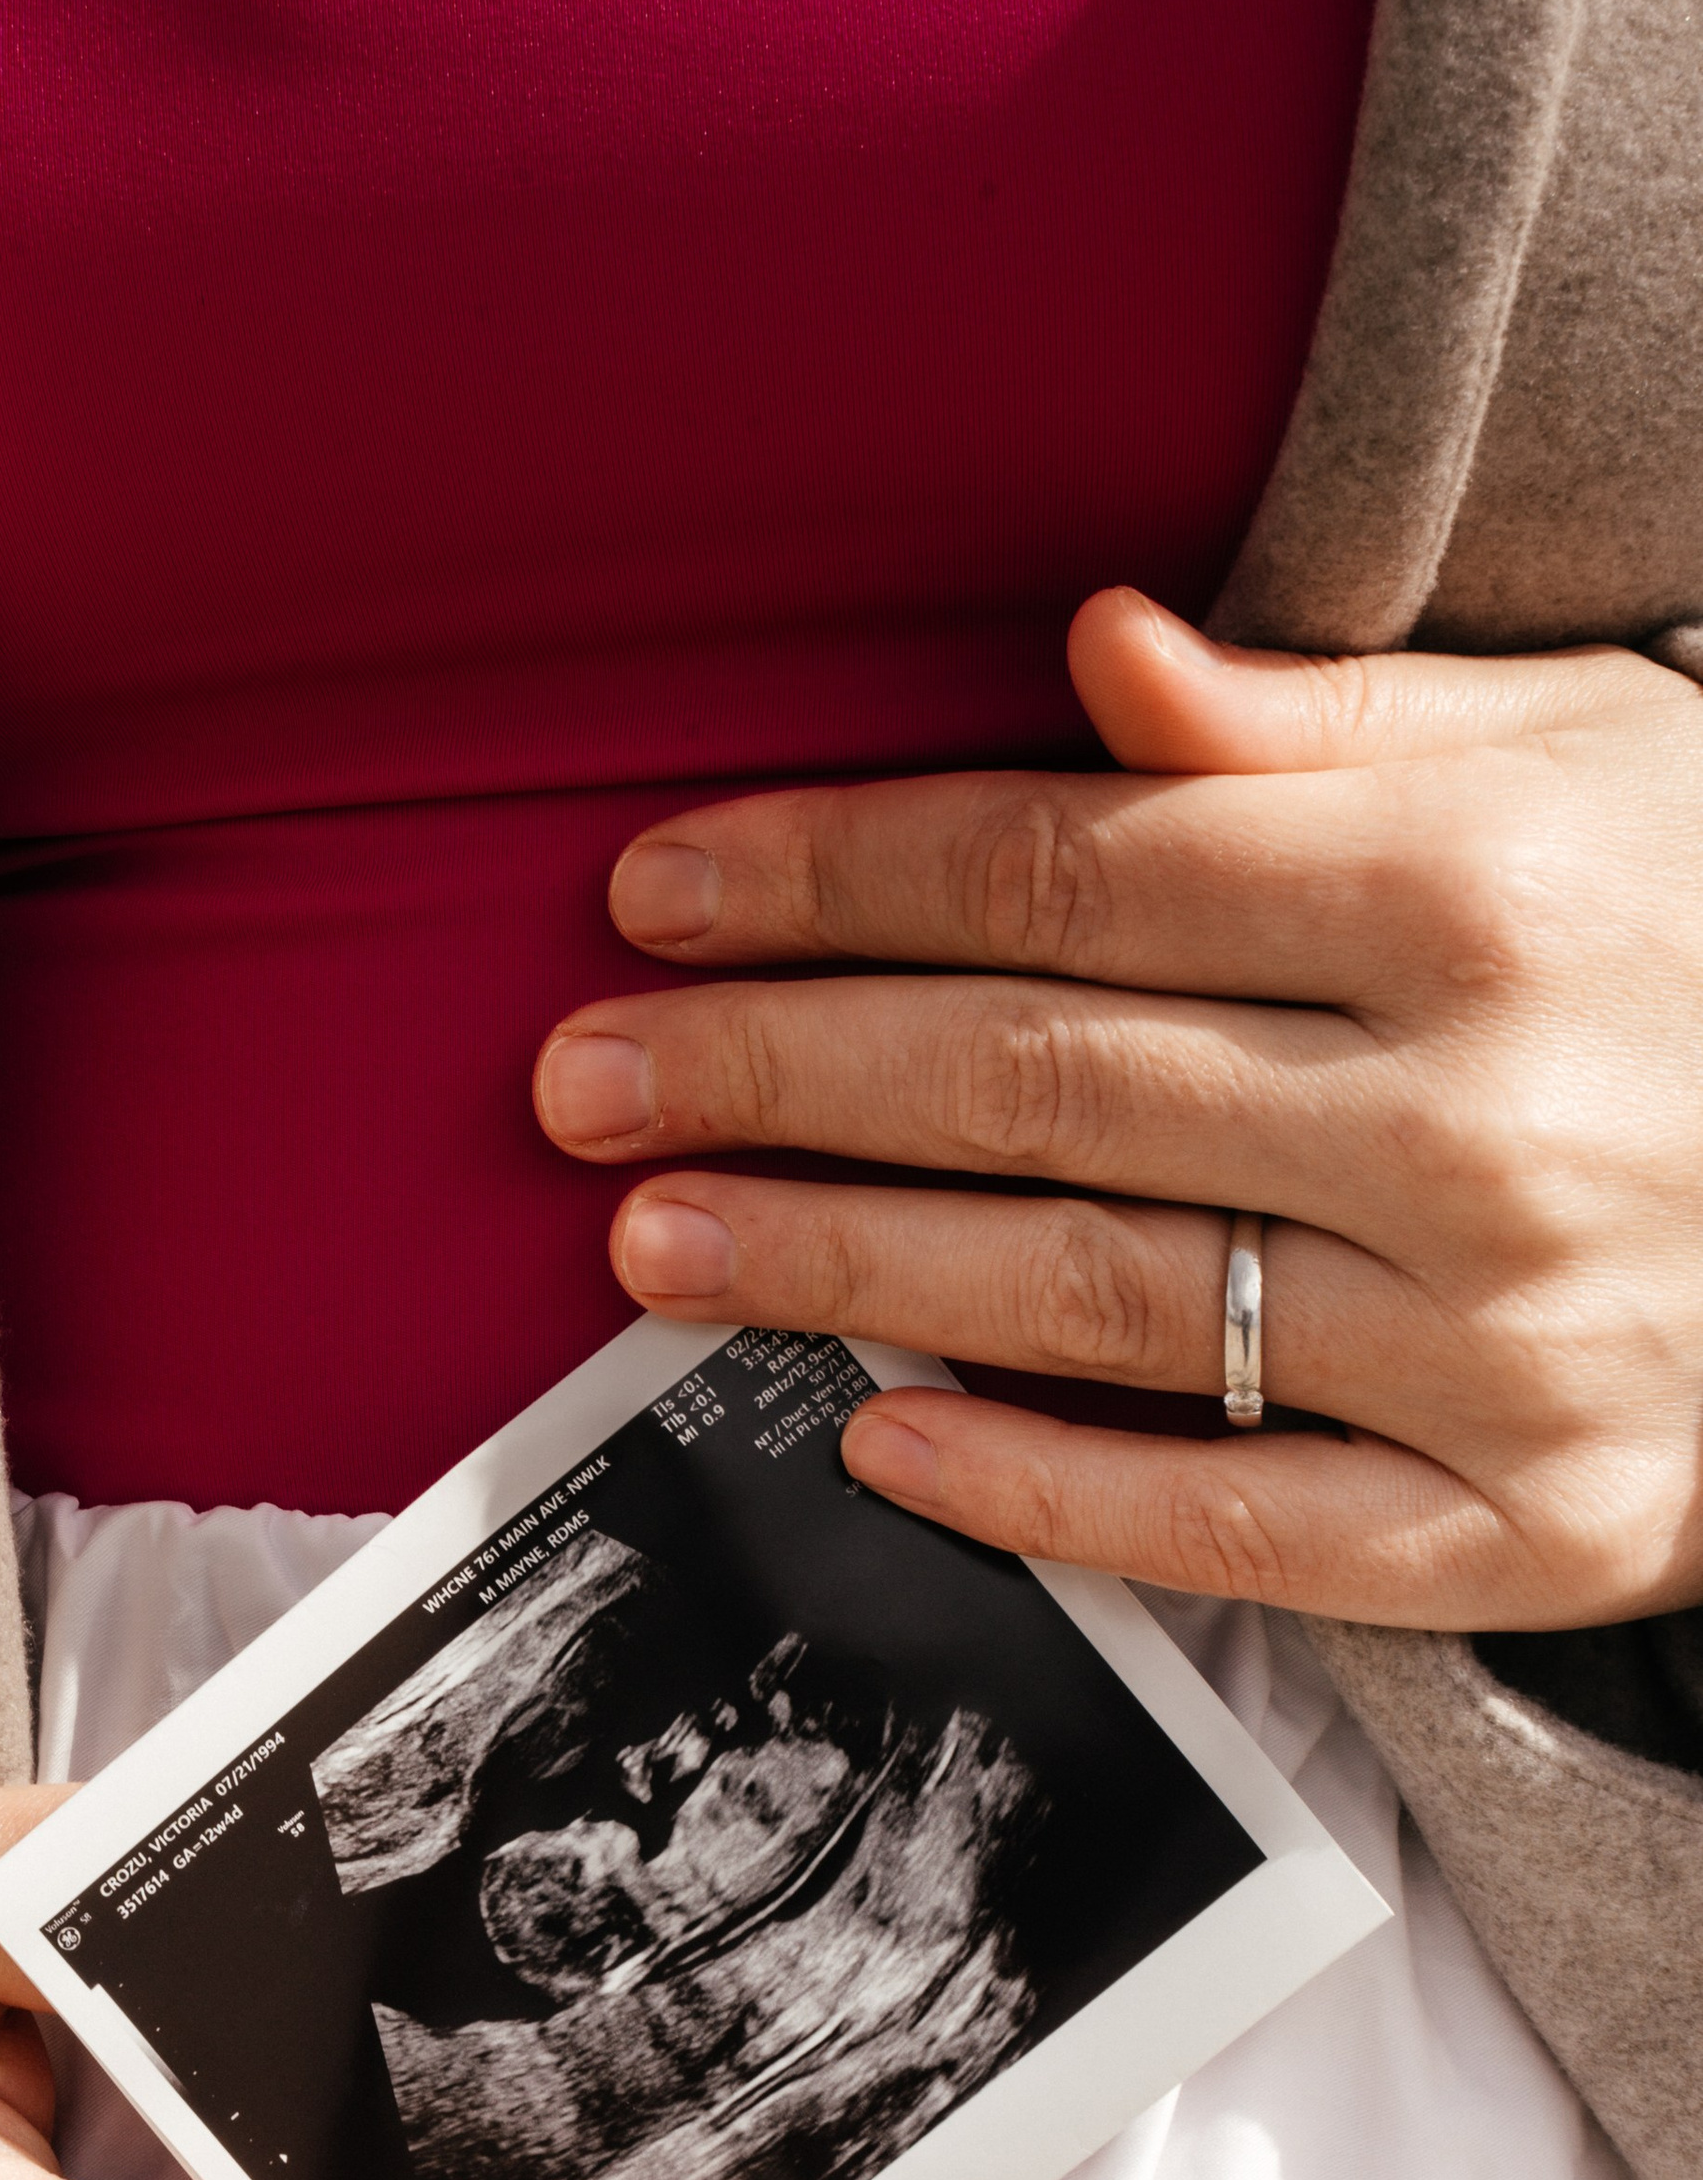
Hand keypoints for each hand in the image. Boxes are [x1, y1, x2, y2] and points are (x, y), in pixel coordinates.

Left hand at [537, 591, 1702, 1628]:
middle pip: (1032, 1079)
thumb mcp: (1599, 759)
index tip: (658, 890)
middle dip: (774, 1070)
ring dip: (838, 1267)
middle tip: (580, 1082)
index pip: (1068, 871)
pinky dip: (1044, 1491)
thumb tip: (1096, 655)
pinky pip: (1236, 1521)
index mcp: (1478, 889)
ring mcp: (1507, 1339)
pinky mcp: (1532, 1524)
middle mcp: (1481, 1112)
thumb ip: (1333, 724)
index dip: (834, 876)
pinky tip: (877, 1442)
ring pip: (1089, 1294)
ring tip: (653, 1246)